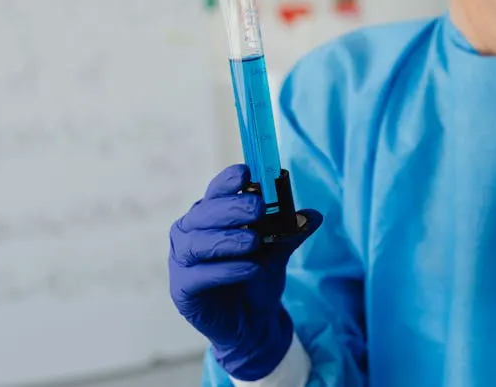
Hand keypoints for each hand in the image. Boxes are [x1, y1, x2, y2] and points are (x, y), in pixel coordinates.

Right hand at [168, 164, 321, 379]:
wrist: (253, 322)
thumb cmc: (258, 277)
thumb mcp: (278, 251)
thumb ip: (290, 232)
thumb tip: (313, 215)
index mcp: (211, 215)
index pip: (216, 190)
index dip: (229, 180)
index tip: (248, 173)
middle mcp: (191, 232)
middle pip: (204, 212)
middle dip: (232, 208)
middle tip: (258, 209)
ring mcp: (182, 260)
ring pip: (197, 242)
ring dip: (228, 239)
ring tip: (254, 241)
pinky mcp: (183, 290)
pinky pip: (199, 275)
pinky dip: (226, 270)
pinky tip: (250, 268)